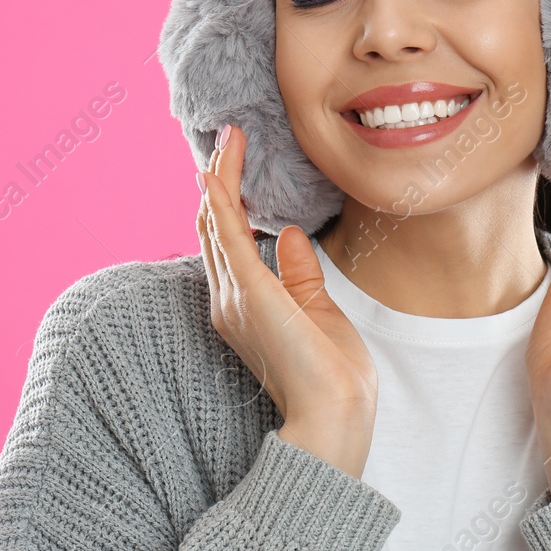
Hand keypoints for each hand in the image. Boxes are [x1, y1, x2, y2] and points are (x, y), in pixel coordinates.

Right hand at [196, 124, 378, 476]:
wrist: (336, 415)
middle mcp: (229, 300)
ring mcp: (235, 298)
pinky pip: (227, 239)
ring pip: (217, 224)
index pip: (228, 241)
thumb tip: (287, 232)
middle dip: (220, 178)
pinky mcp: (250, 295)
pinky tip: (215, 173)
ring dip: (221, 177)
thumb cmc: (331, 374)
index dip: (228, 197)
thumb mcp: (316, 309)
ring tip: (228, 139)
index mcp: (244, 305)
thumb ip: (298, 272)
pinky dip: (220, 203)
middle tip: (229, 136)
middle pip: (214, 226)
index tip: (236, 159)